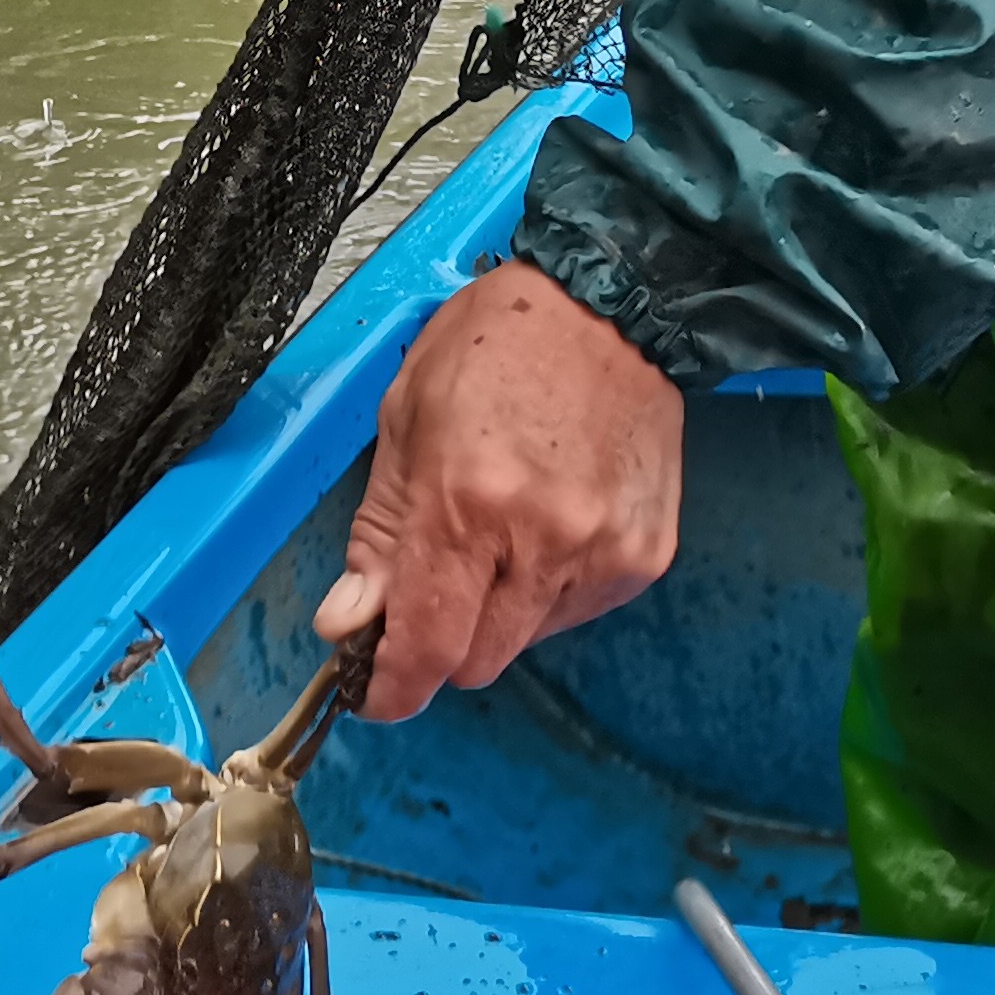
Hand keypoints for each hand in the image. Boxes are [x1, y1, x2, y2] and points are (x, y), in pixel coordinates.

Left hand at [312, 261, 679, 717]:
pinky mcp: (646, 557)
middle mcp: (544, 542)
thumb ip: (378, 533)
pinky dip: (551, 589)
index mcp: (468, 504)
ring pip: (526, 642)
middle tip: (434, 581)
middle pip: (476, 662)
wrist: (614, 302)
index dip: (393, 687)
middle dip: (443, 640)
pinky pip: (577, 612)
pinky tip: (551, 520)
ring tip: (504, 526)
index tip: (375, 693)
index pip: (427, 648)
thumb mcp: (404, 419)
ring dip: (498, 611)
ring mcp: (604, 554)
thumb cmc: (497, 343)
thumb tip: (348, 624)